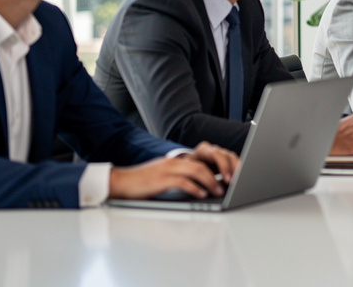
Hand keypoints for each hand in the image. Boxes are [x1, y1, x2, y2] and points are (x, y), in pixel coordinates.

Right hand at [108, 146, 237, 199]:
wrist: (121, 182)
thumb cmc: (144, 182)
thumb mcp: (167, 176)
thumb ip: (184, 176)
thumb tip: (203, 185)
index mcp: (178, 160)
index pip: (204, 158)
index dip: (220, 165)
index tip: (231, 175)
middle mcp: (175, 161)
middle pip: (204, 162)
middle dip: (220, 172)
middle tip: (230, 184)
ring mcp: (168, 168)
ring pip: (197, 170)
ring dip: (211, 181)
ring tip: (219, 190)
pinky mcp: (161, 179)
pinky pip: (182, 181)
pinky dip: (195, 188)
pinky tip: (202, 194)